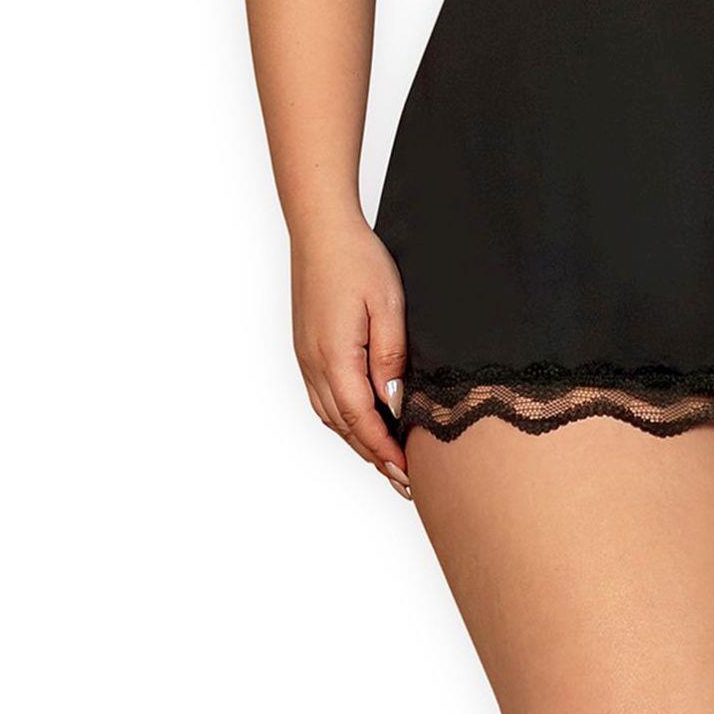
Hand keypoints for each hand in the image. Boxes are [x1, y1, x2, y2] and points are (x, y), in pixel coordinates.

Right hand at [291, 214, 411, 500]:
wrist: (321, 230)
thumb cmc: (359, 260)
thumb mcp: (388, 305)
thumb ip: (392, 356)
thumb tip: (396, 403)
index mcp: (335, 357)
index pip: (361, 420)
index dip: (384, 451)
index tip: (407, 475)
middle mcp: (314, 364)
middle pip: (344, 426)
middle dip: (374, 456)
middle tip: (404, 482)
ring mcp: (306, 358)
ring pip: (330, 415)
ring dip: (358, 440)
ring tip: (387, 460)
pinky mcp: (306, 349)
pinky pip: (323, 397)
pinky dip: (344, 418)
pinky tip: (362, 422)